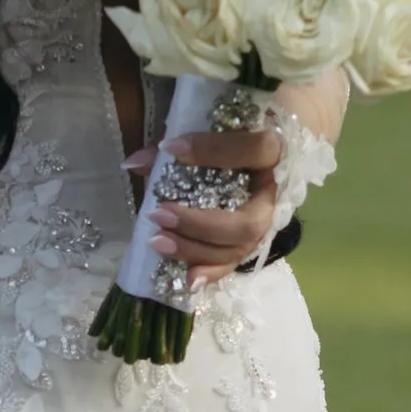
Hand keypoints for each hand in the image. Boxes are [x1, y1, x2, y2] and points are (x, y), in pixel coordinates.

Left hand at [143, 124, 282, 286]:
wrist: (259, 159)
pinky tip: (187, 279)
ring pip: (238, 247)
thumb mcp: (209, 132)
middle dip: (198, 223)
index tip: (170, 148)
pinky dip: (210, 273)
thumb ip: (177, 143)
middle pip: (247, 222)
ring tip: (156, 241)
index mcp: (276, 153)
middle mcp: (276, 193)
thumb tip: (134, 163)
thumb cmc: (234, 138)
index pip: (255, 150)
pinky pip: (234, 263)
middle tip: (158, 214)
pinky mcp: (252, 242)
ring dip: (194, 248)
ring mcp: (267, 222)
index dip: (213, 150)